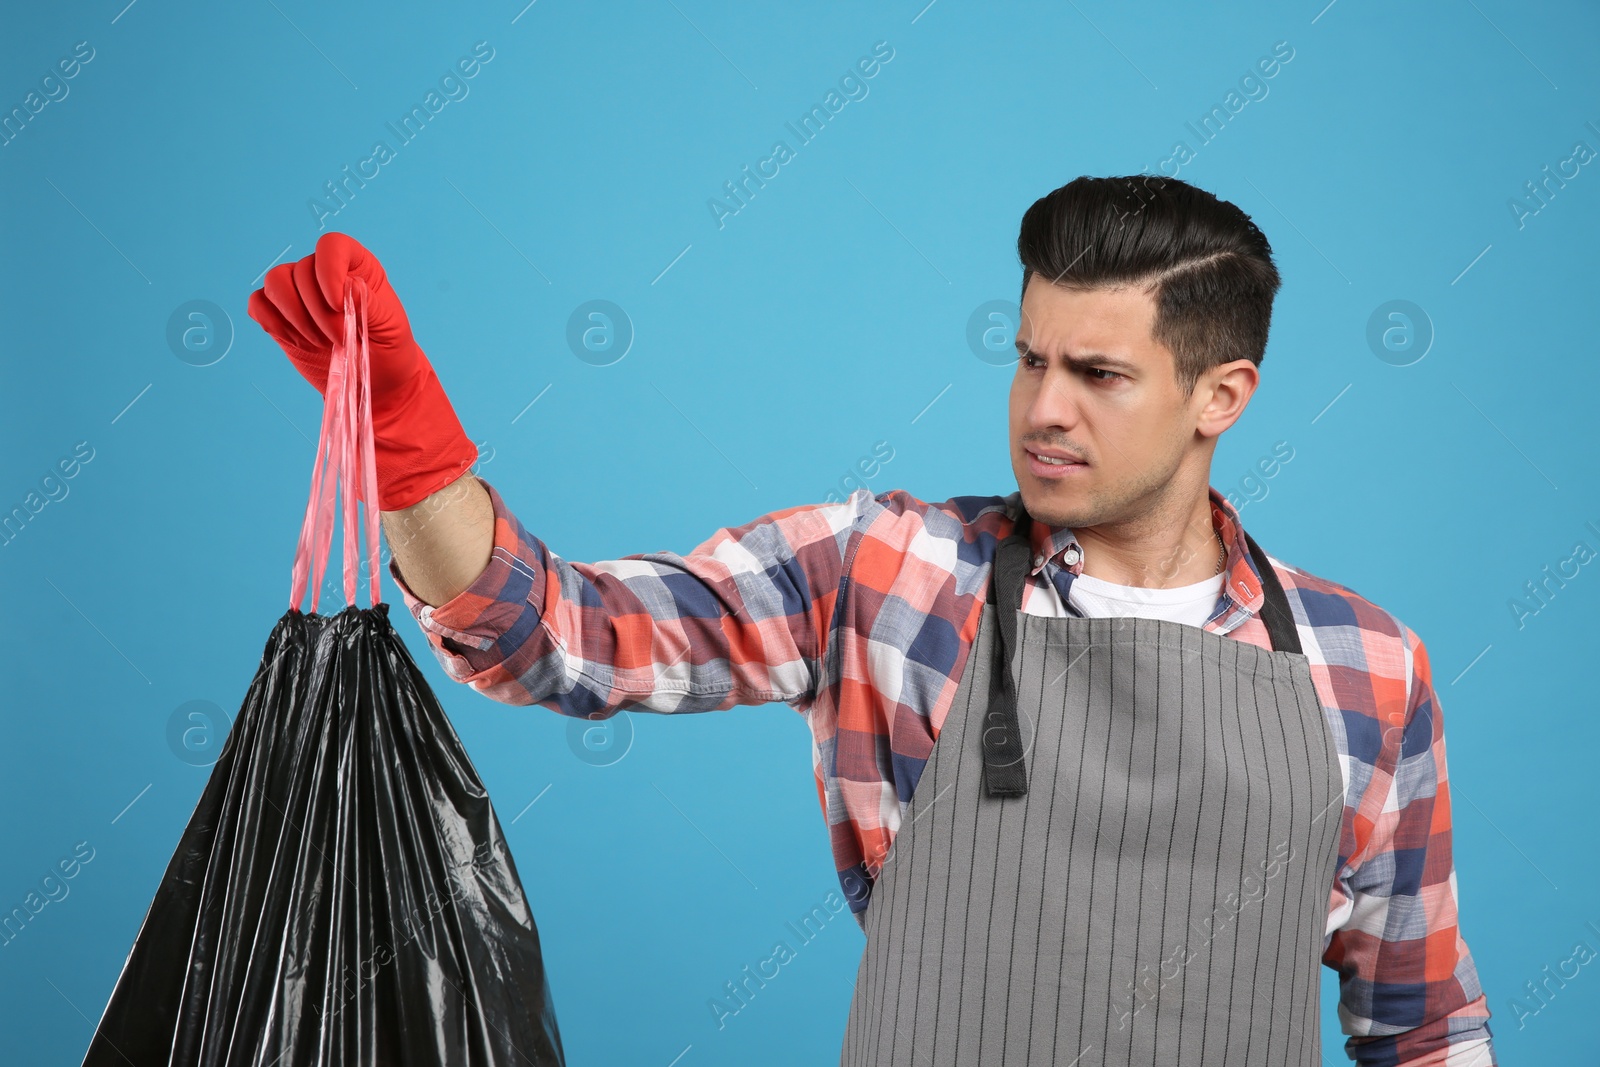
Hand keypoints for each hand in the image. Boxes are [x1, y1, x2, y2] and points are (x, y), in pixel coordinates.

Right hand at [247, 232, 421, 402]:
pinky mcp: (281, 316)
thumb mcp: (389, 324)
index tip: (337, 305)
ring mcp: (299, 294)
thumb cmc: (388, 346)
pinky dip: (271, 322)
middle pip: (300, 271)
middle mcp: (323, 273)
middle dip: (316, 311)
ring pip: (275, 282)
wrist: (378, 378)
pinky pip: (258, 304)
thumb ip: (368, 303)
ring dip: (293, 315)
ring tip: (317, 341)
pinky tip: (296, 341)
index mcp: (356, 265)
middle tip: (338, 339)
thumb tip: (346, 287)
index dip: (328, 271)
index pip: (331, 245)